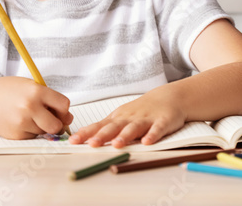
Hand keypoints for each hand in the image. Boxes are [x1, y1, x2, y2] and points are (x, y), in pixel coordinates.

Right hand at [0, 76, 72, 139]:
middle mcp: (30, 107)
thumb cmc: (9, 91)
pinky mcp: (15, 135)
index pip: (64, 105)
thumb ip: (50, 99)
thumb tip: (68, 118)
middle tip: (52, 119)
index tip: (60, 110)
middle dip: (57, 124)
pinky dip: (30, 131)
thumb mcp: (30, 85)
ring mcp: (22, 122)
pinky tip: (20, 121)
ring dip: (42, 127)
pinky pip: (32, 137)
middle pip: (56, 125)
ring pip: (44, 132)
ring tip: (29, 116)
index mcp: (36, 91)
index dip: (64, 110)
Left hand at [68, 92, 185, 148]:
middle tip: (92, 144)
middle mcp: (130, 118)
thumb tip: (81, 135)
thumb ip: (103, 127)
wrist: (168, 97)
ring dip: (125, 136)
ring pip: (134, 128)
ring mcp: (146, 119)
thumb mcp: (121, 117)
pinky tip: (147, 142)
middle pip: (115, 127)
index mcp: (118, 118)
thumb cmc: (141, 110)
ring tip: (117, 144)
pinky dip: (153, 135)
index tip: (73, 141)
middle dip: (103, 135)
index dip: (87, 133)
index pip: (100, 126)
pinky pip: (157, 129)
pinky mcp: (163, 121)